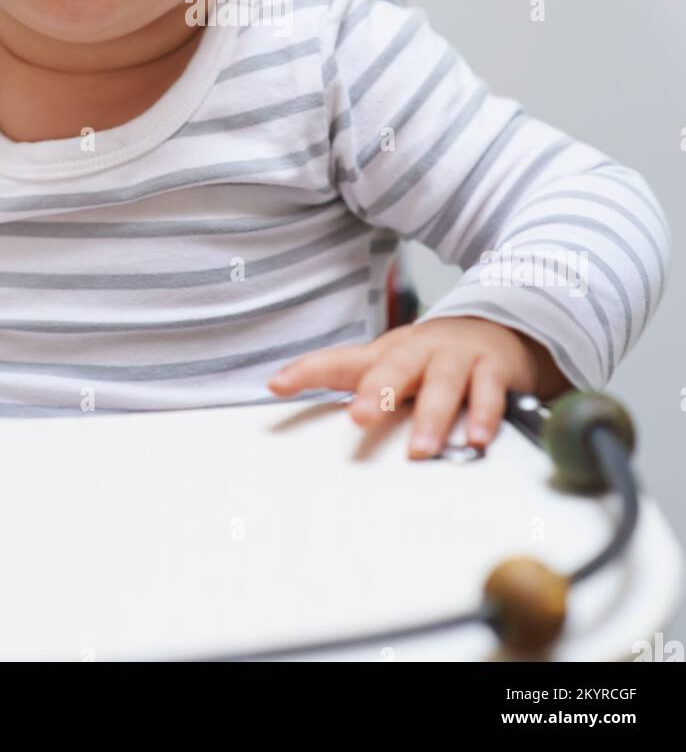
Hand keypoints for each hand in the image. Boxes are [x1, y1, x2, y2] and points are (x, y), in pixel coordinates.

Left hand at [267, 317, 570, 457]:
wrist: (500, 327)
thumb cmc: (433, 357)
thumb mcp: (392, 364)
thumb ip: (355, 385)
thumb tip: (298, 401)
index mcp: (387, 353)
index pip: (341, 360)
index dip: (309, 370)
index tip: (278, 384)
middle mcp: (418, 351)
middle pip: (394, 367)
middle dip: (377, 392)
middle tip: (360, 418)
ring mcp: (456, 357)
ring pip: (442, 383)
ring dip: (430, 416)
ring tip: (420, 449)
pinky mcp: (492, 368)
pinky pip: (487, 392)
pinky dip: (483, 415)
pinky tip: (475, 438)